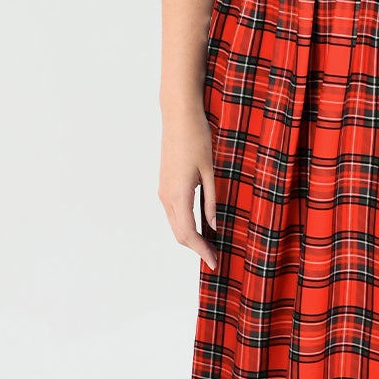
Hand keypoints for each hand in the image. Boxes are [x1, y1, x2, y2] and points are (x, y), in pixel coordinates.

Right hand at [159, 108, 219, 270]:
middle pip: (179, 234)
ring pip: (175, 224)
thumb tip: (213, 226)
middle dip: (196, 249)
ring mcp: (163, 190)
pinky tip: (200, 226)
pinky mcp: (164, 185)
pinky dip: (185, 225)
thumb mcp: (210, 171)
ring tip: (210, 246)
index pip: (188, 233)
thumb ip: (211, 201)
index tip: (215, 263)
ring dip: (190, 238)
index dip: (202, 251)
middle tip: (215, 258)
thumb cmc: (197, 138)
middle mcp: (166, 196)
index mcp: (178, 194)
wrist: (178, 115)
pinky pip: (173, 213)